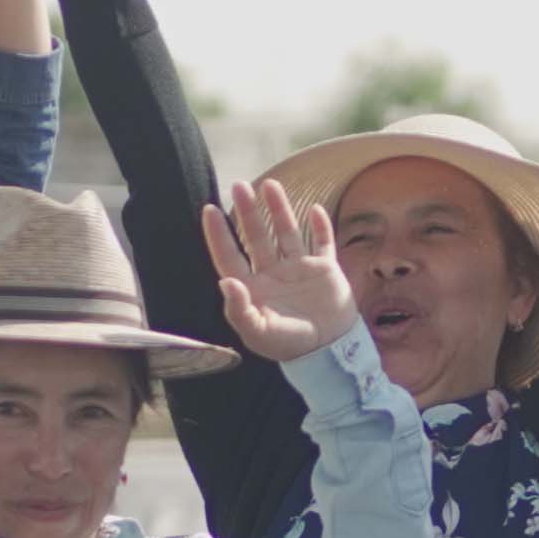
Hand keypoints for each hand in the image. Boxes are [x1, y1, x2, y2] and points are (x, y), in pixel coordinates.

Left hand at [204, 177, 355, 360]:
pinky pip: (322, 243)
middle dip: (248, 212)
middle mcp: (273, 273)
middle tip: (240, 186)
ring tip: (271, 185)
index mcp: (253, 287)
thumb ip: (238, 309)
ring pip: (287, 233)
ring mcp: (299, 269)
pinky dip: (321, 227)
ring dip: (279, 209)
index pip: (230, 255)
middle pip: (257, 236)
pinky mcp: (324, 270)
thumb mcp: (258, 332)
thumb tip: (224, 281)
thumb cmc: (289, 345)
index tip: (209, 209)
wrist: (329, 352)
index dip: (218, 234)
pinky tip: (315, 209)